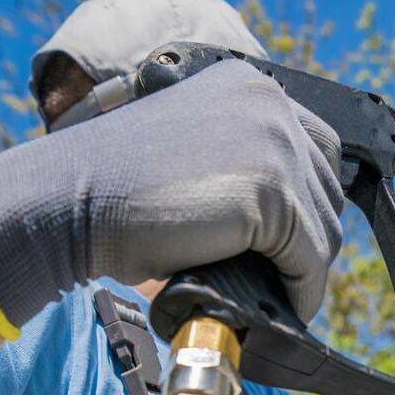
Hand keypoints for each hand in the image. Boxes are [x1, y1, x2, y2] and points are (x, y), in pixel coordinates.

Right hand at [0, 59, 343, 334]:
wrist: (67, 200)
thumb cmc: (116, 187)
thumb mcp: (195, 153)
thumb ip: (246, 166)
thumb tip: (298, 223)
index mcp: (249, 86)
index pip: (318, 150)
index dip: (308, 201)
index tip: (293, 242)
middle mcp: (270, 104)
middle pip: (327, 189)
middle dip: (308, 238)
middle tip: (282, 276)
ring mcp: (275, 145)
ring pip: (324, 228)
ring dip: (305, 269)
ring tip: (277, 295)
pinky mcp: (271, 194)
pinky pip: (309, 259)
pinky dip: (301, 291)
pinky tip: (282, 308)